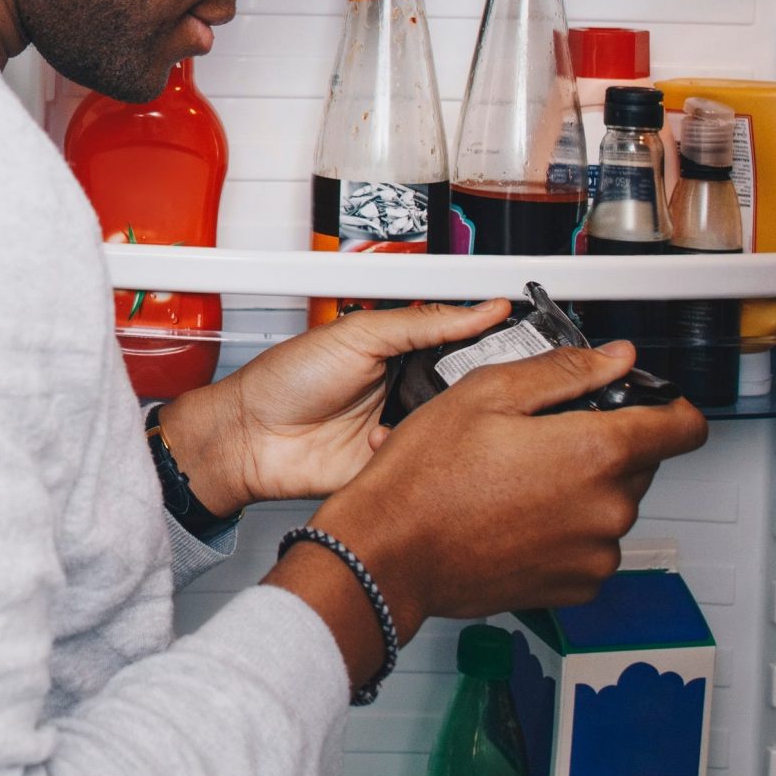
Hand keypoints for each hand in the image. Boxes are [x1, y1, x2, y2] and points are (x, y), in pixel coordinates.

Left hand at [156, 300, 513, 515]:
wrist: (251, 437)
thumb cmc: (286, 379)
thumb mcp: (359, 334)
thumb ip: (423, 321)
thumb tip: (482, 308)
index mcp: (402, 351)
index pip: (463, 344)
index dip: (491, 344)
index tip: (524, 341)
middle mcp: (407, 390)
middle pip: (467, 389)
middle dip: (473, 388)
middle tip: (477, 383)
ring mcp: (402, 430)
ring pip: (454, 428)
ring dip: (446, 422)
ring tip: (428, 412)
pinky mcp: (395, 467)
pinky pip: (429, 463)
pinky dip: (421, 454)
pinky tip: (394, 442)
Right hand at [267, 340, 708, 686]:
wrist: (390, 554)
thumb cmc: (425, 478)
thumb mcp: (488, 394)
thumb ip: (566, 371)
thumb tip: (614, 358)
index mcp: (596, 452)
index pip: (684, 427)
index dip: (668, 406)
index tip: (648, 402)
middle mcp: (607, 508)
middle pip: (641, 462)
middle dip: (604, 443)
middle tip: (543, 436)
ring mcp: (594, 553)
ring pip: (613, 504)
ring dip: (584, 488)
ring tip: (519, 479)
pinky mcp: (574, 586)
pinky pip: (592, 545)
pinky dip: (568, 528)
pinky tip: (518, 514)